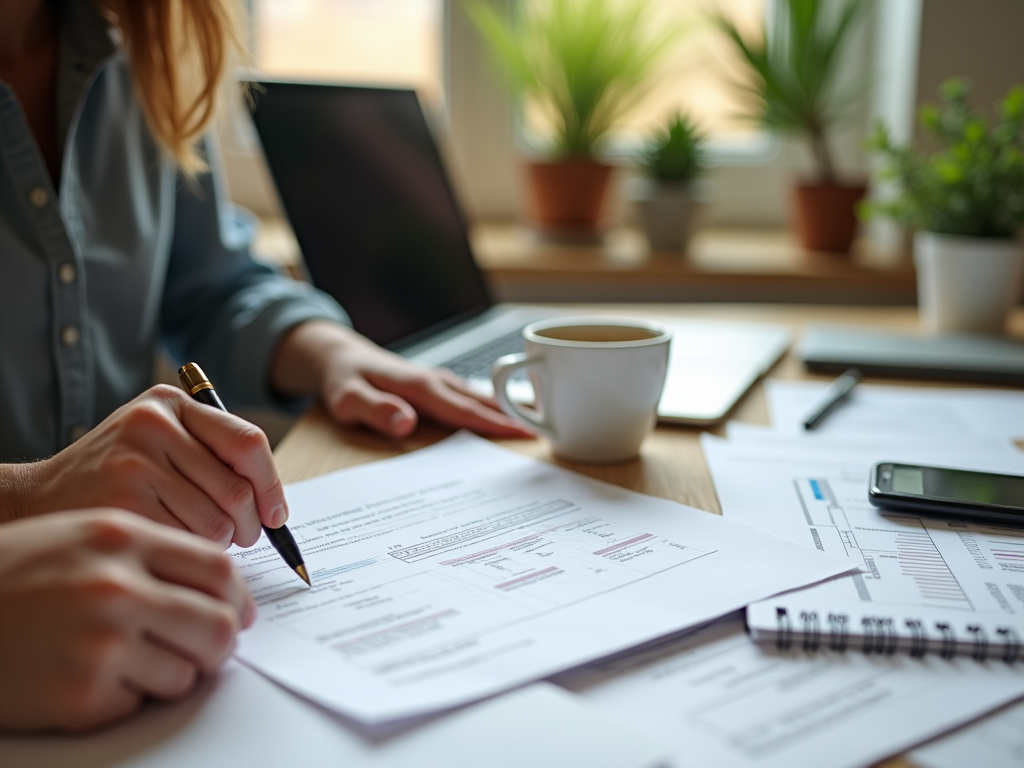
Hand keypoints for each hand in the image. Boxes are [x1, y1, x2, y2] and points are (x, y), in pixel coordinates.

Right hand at [0, 509, 253, 730]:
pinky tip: (89, 678)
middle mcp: (116, 586)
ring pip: (188, 672)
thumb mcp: (81, 537)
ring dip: (171, 673)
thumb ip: (152, 554)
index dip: (237, 596)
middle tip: (203, 649)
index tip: (236, 611)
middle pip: (219, 623)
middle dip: (219, 643)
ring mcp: (100, 642)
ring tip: (128, 661)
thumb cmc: (10, 578)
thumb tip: (222, 588)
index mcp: (121, 538)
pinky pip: (142, 702)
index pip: (218, 567)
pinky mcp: (82, 695)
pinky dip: (127, 697)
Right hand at [3, 385, 286, 546]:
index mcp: (170, 402)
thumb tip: (275, 504)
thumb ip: (212, 454)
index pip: (248, 441)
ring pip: (217, 519)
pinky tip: (174, 546)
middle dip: (251, 523)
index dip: (271, 484)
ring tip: (202, 540)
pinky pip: (187, 538)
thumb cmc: (115, 474)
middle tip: (245, 536)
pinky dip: (192, 551)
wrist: (38, 497)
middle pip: (238, 487)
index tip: (277, 514)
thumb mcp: (159, 441)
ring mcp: (136, 462)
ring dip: (221, 542)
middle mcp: (153, 424)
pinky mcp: (124, 502)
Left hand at [272, 321, 533, 438]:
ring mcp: (439, 381)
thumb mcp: (348, 400)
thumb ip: (377, 411)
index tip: (526, 436)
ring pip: (481, 398)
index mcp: (421, 388)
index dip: (497, 424)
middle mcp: (436, 382)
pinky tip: (506, 417)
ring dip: (509, 411)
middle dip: (516, 419)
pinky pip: (470, 398)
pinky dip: (492, 407)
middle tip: (551, 437)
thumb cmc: (342, 380)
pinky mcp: (436, 385)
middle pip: (484, 403)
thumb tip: (407, 422)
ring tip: (539, 428)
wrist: (337, 355)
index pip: (466, 410)